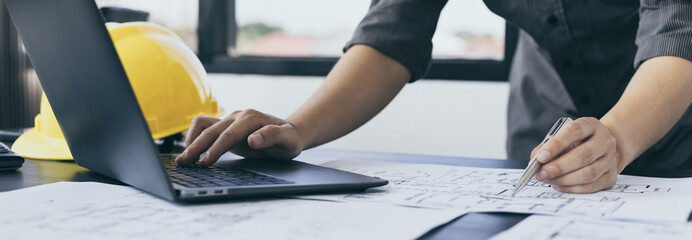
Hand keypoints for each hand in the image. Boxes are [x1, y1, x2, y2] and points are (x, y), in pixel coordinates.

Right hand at [175, 109, 304, 165]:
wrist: (289, 134)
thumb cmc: (289, 139)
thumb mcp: (288, 140)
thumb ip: (272, 137)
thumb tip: (253, 139)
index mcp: (251, 118)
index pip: (228, 135)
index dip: (215, 149)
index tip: (205, 163)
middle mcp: (238, 116)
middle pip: (211, 130)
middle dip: (196, 147)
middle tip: (184, 163)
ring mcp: (230, 120)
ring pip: (203, 125)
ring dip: (191, 140)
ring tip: (183, 158)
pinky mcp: (226, 127)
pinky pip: (205, 127)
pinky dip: (195, 136)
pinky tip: (191, 151)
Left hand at [530, 117, 620, 192]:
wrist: (602, 149)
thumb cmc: (577, 142)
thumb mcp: (562, 136)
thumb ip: (547, 146)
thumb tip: (535, 162)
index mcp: (591, 126)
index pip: (574, 131)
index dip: (556, 144)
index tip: (541, 157)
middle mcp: (604, 141)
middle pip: (583, 155)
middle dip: (558, 167)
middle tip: (541, 173)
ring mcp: (610, 160)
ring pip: (588, 173)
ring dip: (563, 179)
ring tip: (547, 179)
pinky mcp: (610, 177)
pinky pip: (590, 186)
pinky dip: (571, 188)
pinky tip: (558, 185)